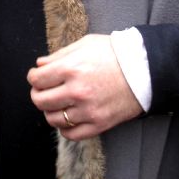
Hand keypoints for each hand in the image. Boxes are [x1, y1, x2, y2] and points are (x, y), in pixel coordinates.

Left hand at [27, 34, 142, 139]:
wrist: (145, 69)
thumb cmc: (115, 53)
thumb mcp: (85, 45)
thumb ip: (59, 55)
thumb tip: (40, 65)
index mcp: (71, 68)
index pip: (37, 79)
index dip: (33, 77)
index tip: (38, 77)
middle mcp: (77, 91)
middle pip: (40, 101)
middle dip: (38, 94)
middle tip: (43, 90)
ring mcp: (88, 110)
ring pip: (53, 119)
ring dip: (51, 111)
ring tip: (58, 103)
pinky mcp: (99, 124)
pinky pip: (71, 134)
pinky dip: (65, 128)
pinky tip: (68, 117)